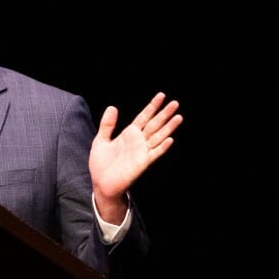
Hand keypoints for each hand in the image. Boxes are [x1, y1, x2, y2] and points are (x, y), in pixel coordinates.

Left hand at [88, 92, 182, 222]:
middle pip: (154, 124)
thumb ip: (107, 125)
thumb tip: (112, 107)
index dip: (152, 106)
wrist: (101, 183)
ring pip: (158, 136)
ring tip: (178, 117)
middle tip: (175, 103)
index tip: (161, 95)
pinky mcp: (142, 163)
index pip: (143, 117)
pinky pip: (154, 153)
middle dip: (164, 114)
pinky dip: (162, 147)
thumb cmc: (101, 164)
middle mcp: (138, 141)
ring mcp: (141, 152)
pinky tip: (170, 139)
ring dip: (168, 127)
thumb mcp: (101, 140)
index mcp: (129, 134)